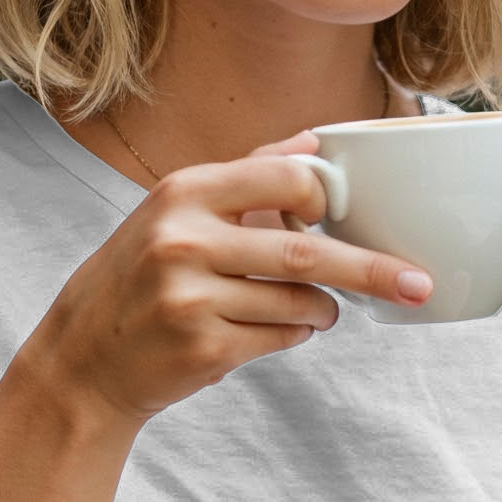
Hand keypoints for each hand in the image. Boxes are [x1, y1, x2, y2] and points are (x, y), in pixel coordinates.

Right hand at [30, 127, 434, 431]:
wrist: (83, 358)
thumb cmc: (143, 276)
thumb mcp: (177, 211)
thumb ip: (247, 175)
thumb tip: (315, 143)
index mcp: (185, 193)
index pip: (284, 178)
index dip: (327, 198)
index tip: (348, 215)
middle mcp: (184, 241)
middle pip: (306, 252)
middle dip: (371, 269)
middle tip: (418, 282)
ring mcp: (191, 297)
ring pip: (299, 301)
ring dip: (324, 309)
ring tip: (319, 309)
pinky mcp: (203, 347)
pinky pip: (282, 337)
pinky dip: (295, 332)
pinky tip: (277, 328)